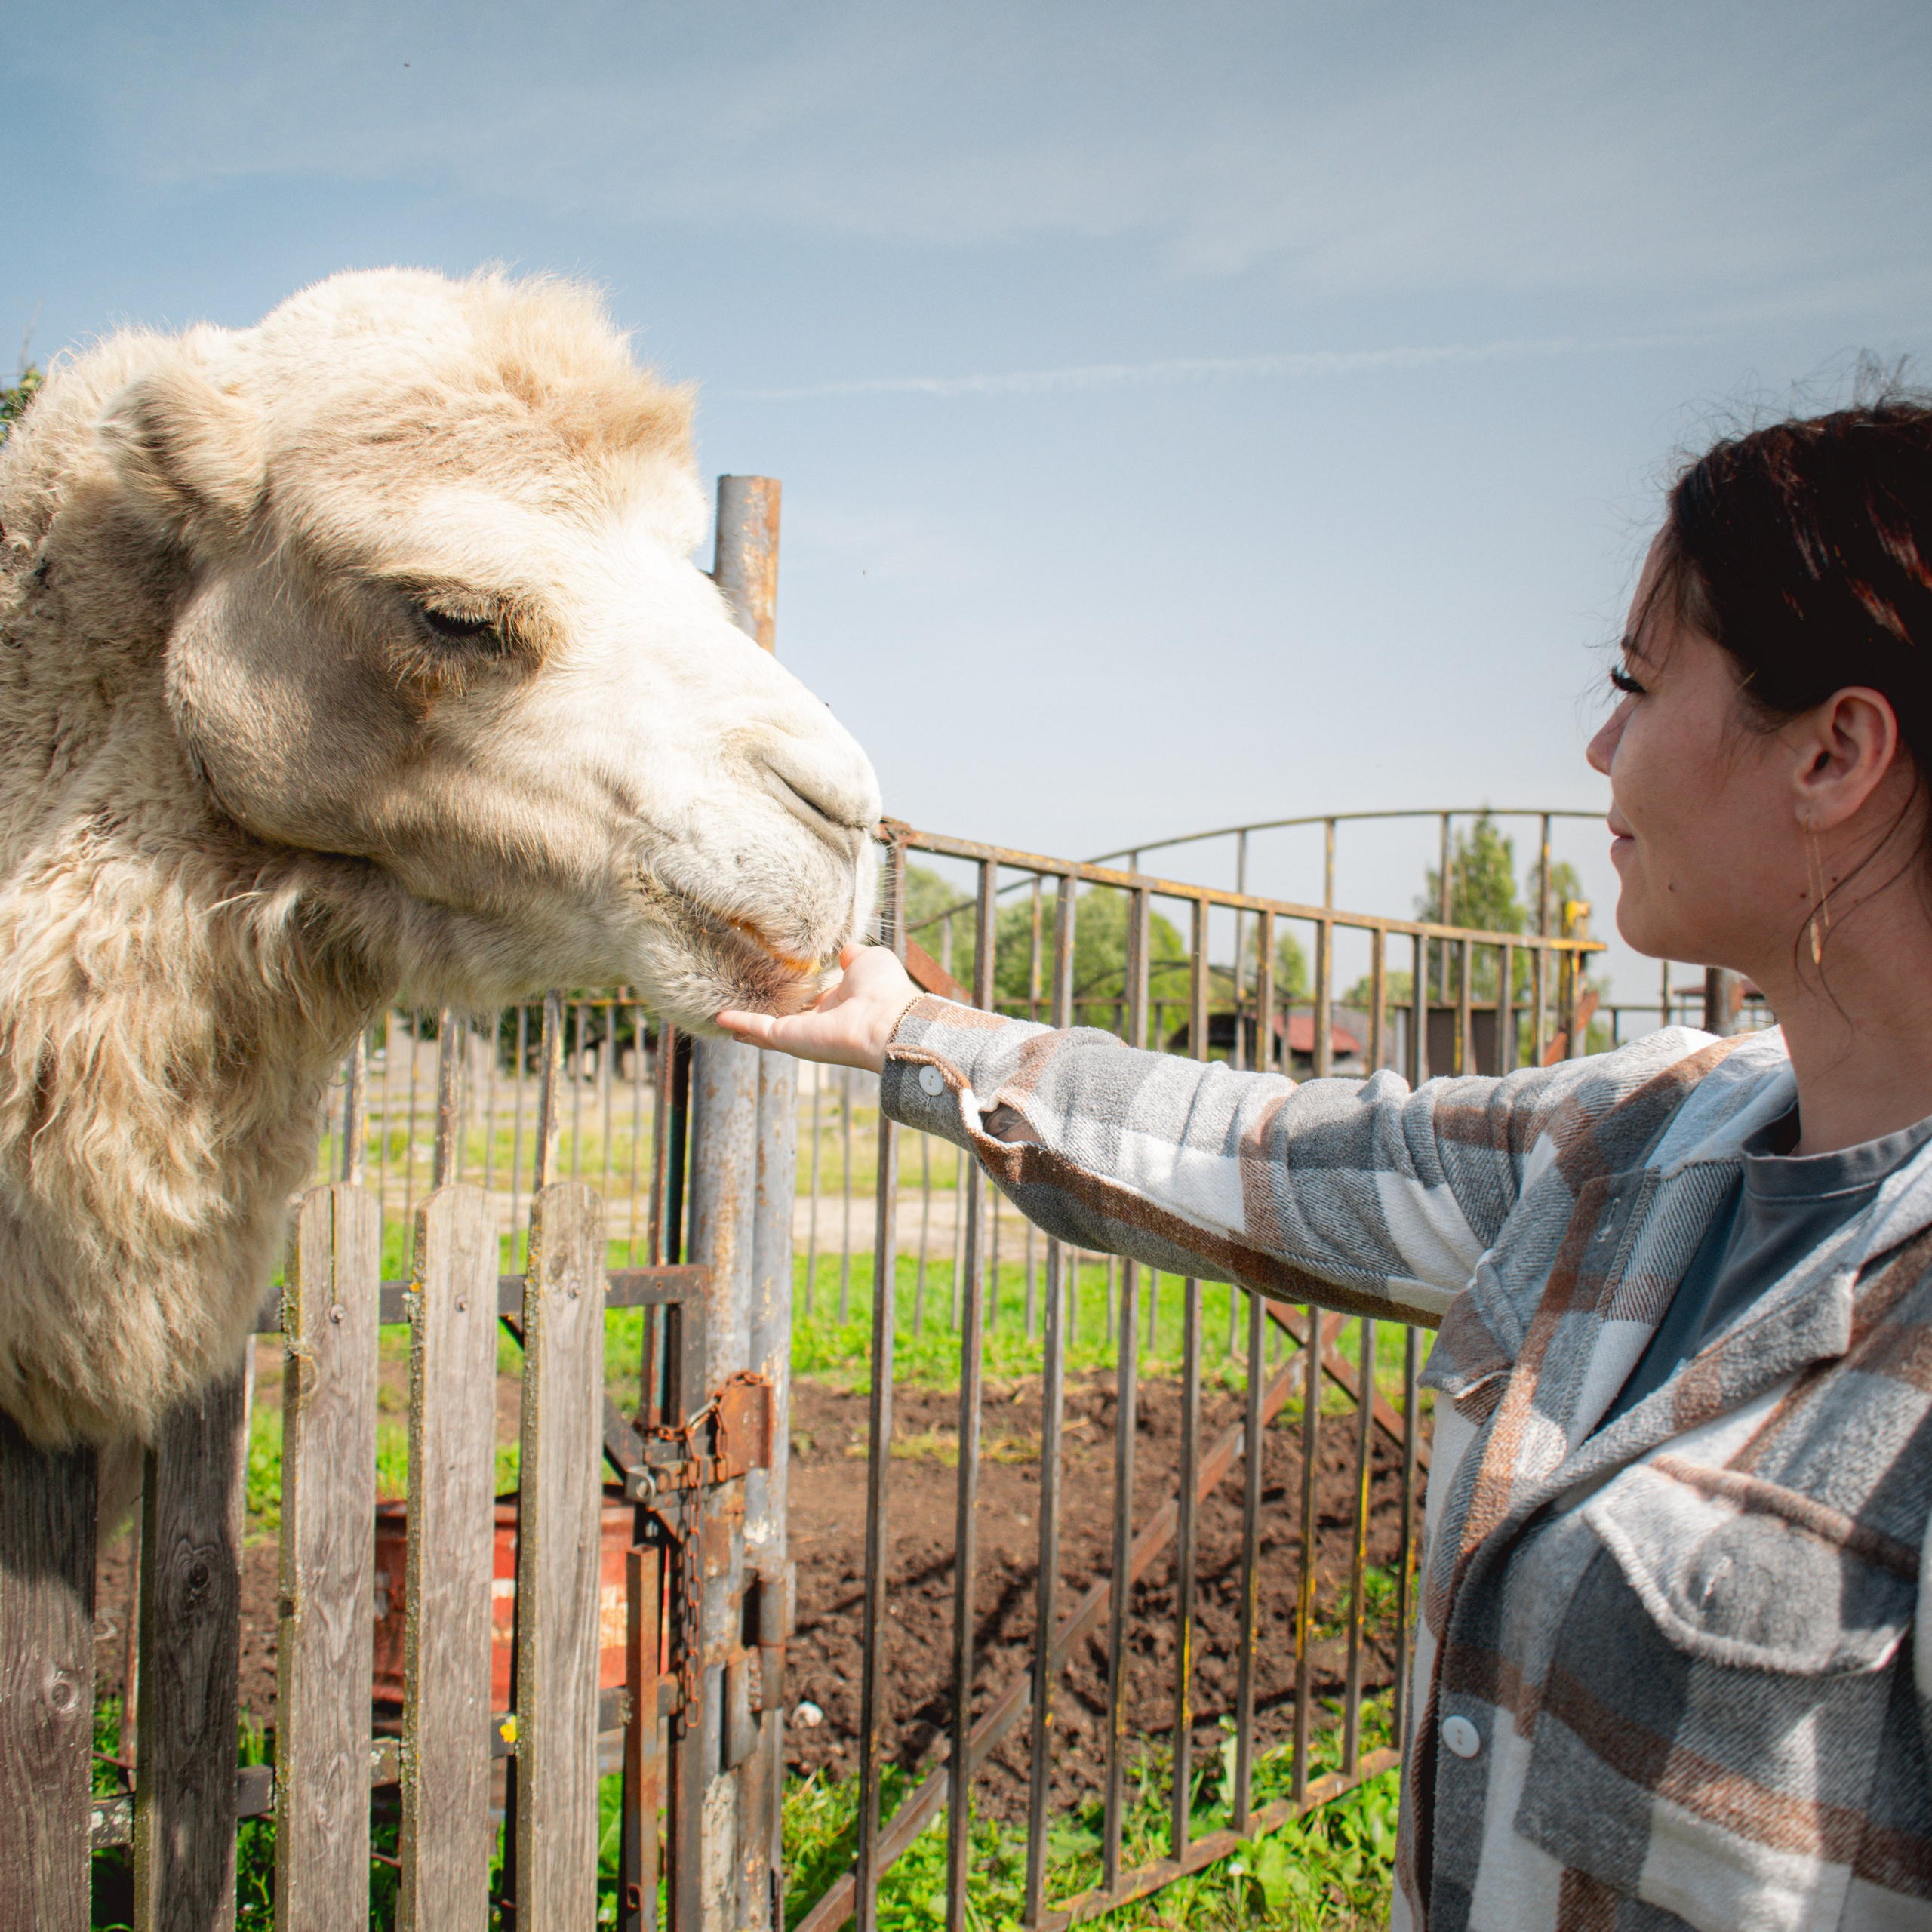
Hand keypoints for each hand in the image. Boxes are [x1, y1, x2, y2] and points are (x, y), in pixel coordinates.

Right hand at [716, 944, 919, 1073]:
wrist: (886, 1018)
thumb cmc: (884, 990)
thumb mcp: (868, 960)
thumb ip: (852, 955)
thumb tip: (844, 951)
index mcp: (837, 1004)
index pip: (809, 1001)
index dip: (792, 993)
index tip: (776, 983)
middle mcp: (818, 1022)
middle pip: (783, 1019)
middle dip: (763, 1014)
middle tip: (740, 1004)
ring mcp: (802, 1033)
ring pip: (765, 1028)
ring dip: (743, 1024)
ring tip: (721, 1016)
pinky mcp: (789, 1038)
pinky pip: (759, 1028)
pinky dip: (739, 1022)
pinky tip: (719, 1017)